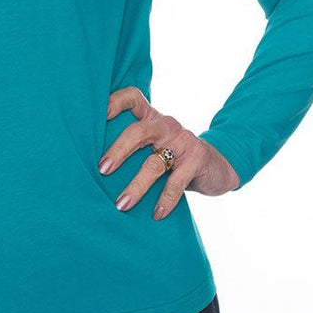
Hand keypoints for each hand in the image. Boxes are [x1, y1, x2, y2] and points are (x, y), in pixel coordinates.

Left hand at [100, 86, 239, 217]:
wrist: (218, 166)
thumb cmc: (174, 157)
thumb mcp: (155, 145)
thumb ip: (134, 147)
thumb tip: (95, 168)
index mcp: (151, 117)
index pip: (132, 98)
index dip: (113, 102)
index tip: (96, 116)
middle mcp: (166, 124)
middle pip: (137, 131)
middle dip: (118, 150)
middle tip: (102, 169)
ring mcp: (183, 140)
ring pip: (154, 162)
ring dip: (136, 186)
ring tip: (121, 205)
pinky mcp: (197, 159)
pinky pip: (176, 182)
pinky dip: (164, 200)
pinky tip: (156, 214)